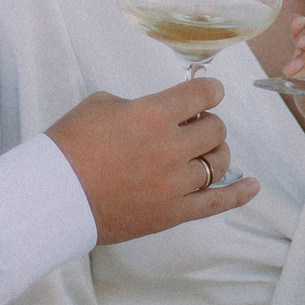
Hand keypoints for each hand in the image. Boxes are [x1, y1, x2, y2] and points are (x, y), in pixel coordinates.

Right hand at [46, 77, 258, 245]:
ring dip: (213, 153)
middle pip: (215, 129)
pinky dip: (239, 194)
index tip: (205, 93)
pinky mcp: (172, 213)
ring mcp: (175, 184)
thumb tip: (159, 112)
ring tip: (200, 152)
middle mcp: (171, 149)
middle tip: (189, 126)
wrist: (52, 197)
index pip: (203, 94)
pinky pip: (217, 203)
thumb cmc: (68, 147)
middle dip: (206, 123)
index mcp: (154, 115)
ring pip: (219, 163)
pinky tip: (253, 185)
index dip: (207, 90)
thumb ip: (139, 105)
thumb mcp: (101, 104)